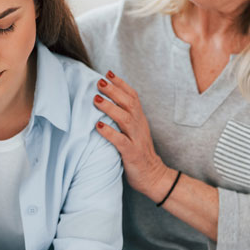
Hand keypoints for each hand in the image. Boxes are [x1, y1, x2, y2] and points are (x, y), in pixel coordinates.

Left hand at [93, 71, 171, 199]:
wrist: (153, 176)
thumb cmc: (138, 152)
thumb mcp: (133, 131)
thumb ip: (124, 117)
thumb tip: (106, 101)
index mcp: (140, 119)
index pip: (133, 96)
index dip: (121, 84)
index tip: (108, 73)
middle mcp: (139, 126)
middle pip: (129, 103)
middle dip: (114, 90)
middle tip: (99, 82)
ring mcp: (136, 139)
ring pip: (125, 119)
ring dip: (110, 108)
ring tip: (96, 99)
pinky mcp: (132, 154)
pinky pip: (121, 142)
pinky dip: (110, 133)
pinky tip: (98, 127)